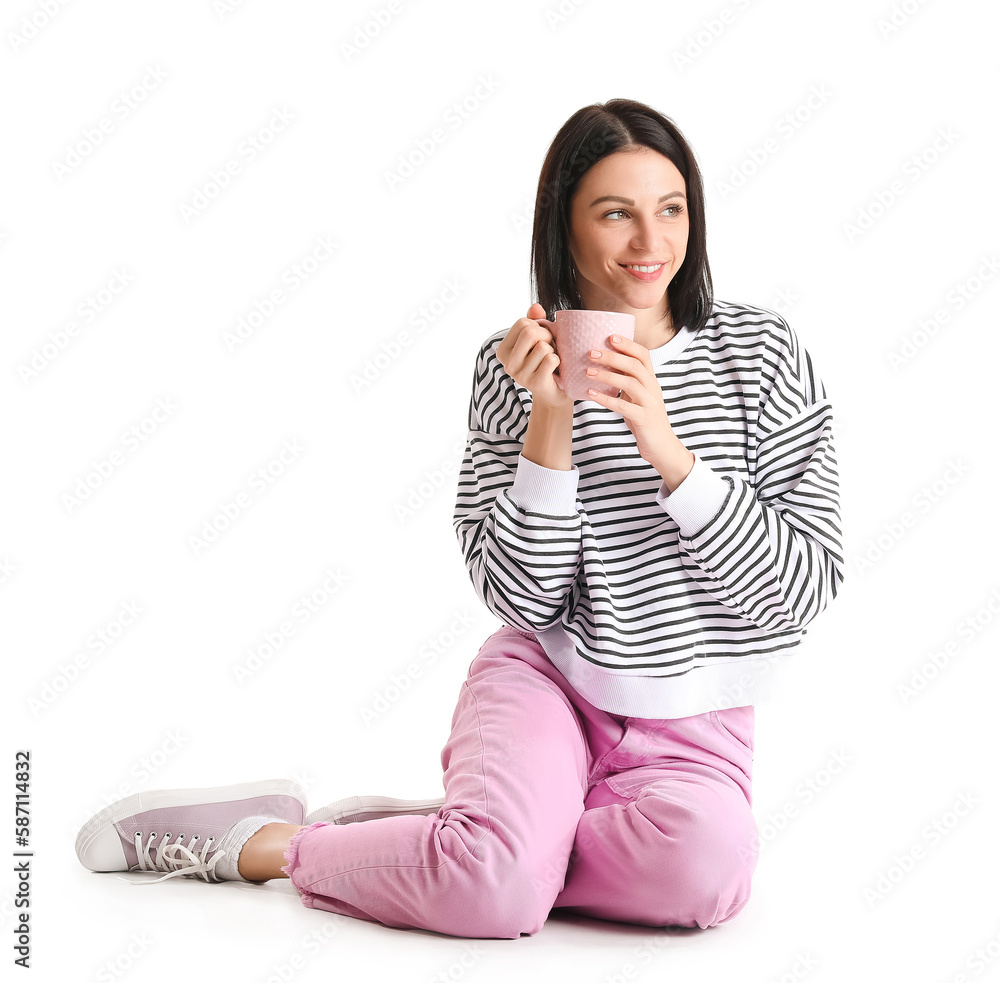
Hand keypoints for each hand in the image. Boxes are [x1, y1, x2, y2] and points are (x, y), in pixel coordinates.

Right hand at [496, 303, 573, 411]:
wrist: (553, 393)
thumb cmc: (545, 362)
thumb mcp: (539, 339)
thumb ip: (535, 321)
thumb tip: (536, 306)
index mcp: (504, 350)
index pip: (522, 322)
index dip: (538, 326)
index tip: (541, 339)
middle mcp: (508, 363)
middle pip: (530, 332)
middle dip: (546, 336)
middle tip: (550, 347)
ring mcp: (520, 375)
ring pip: (543, 346)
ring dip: (553, 350)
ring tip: (551, 360)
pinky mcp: (535, 383)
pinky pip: (551, 359)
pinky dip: (558, 361)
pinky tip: (555, 369)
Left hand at [584, 334, 693, 488]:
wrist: (662, 447)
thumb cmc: (645, 421)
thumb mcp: (638, 398)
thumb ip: (628, 383)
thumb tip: (606, 367)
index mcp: (651, 381)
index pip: (643, 355)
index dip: (628, 344)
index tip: (610, 336)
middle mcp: (652, 389)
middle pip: (635, 365)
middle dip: (613, 356)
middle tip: (591, 352)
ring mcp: (649, 403)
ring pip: (629, 383)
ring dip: (606, 375)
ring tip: (587, 371)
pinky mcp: (643, 419)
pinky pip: (623, 406)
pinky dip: (605, 399)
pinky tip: (590, 394)